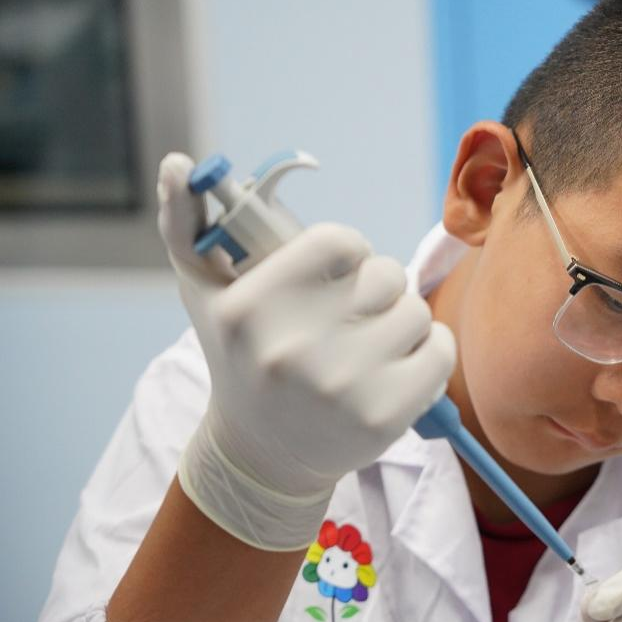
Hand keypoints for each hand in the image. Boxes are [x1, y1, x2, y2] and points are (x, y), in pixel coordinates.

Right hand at [157, 153, 455, 549]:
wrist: (263, 457)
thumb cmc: (240, 360)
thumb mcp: (205, 296)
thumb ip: (186, 225)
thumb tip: (180, 164)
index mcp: (251, 308)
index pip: (342, 241)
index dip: (348, 256)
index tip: (334, 280)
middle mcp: (293, 348)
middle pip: (386, 275)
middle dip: (375, 292)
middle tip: (350, 321)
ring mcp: (342, 386)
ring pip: (415, 311)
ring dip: (402, 324)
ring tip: (369, 348)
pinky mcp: (385, 417)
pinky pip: (440, 349)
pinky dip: (429, 354)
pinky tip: (396, 370)